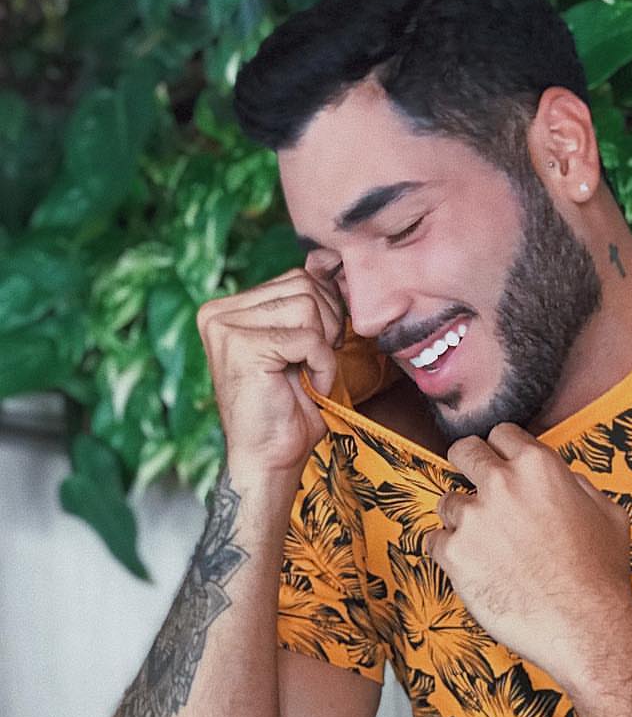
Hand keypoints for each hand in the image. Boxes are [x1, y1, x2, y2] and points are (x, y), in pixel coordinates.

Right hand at [196, 268, 344, 480]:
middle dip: (328, 326)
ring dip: (324, 348)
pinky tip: (307, 386)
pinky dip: (322, 365)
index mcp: (229, 307)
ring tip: (307, 375)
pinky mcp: (240, 347)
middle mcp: (218, 311)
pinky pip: (309, 338)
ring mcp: (225, 327)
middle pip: (305, 286)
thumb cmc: (290, 407)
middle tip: (313, 364)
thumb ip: (308, 301)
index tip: (315, 350)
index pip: (298, 277)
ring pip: (308, 307)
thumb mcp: (304, 342)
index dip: (325, 313)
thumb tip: (324, 258)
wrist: (271, 459)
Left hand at [423, 423, 631, 684]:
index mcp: (539, 466)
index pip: (502, 434)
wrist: (586, 626)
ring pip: (446, 501)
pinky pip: (434, 541)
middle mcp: (501, 483)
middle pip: (463, 451)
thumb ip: (577, 486)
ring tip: (483, 542)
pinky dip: (448, 552)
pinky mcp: (454, 554)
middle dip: (467, 464)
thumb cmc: (602, 574)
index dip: (502, 449)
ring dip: (460, 517)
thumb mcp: (607, 512)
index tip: (500, 461)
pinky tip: (472, 566)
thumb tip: (562, 479)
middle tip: (474, 485)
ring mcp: (473, 518)